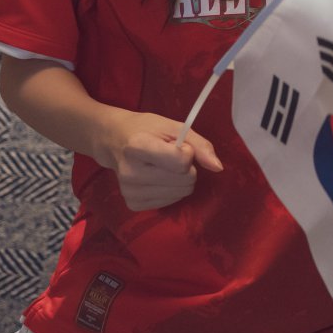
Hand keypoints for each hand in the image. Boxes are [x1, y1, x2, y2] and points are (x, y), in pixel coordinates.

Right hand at [101, 111, 222, 210]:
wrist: (113, 141)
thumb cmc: (146, 129)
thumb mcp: (174, 127)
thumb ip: (200, 145)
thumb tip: (218, 167)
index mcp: (138, 146)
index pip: (181, 162)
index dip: (187, 151)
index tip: (175, 144)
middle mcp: (131, 172)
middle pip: (185, 180)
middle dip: (187, 167)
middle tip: (170, 156)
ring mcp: (130, 192)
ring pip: (181, 192)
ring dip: (180, 179)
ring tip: (163, 166)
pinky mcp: (133, 204)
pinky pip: (172, 201)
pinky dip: (171, 189)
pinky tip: (157, 177)